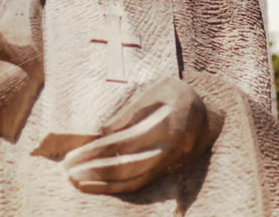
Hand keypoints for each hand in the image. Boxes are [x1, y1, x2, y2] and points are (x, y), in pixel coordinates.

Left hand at [62, 77, 218, 193]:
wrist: (210, 114)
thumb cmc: (178, 95)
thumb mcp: (158, 90)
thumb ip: (132, 110)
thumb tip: (101, 132)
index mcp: (169, 122)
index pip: (127, 142)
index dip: (99, 150)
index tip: (75, 153)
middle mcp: (172, 148)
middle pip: (127, 165)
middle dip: (94, 169)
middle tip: (68, 169)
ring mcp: (171, 164)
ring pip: (132, 179)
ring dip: (102, 183)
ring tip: (75, 181)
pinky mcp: (167, 172)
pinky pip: (139, 185)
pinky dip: (114, 188)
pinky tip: (94, 186)